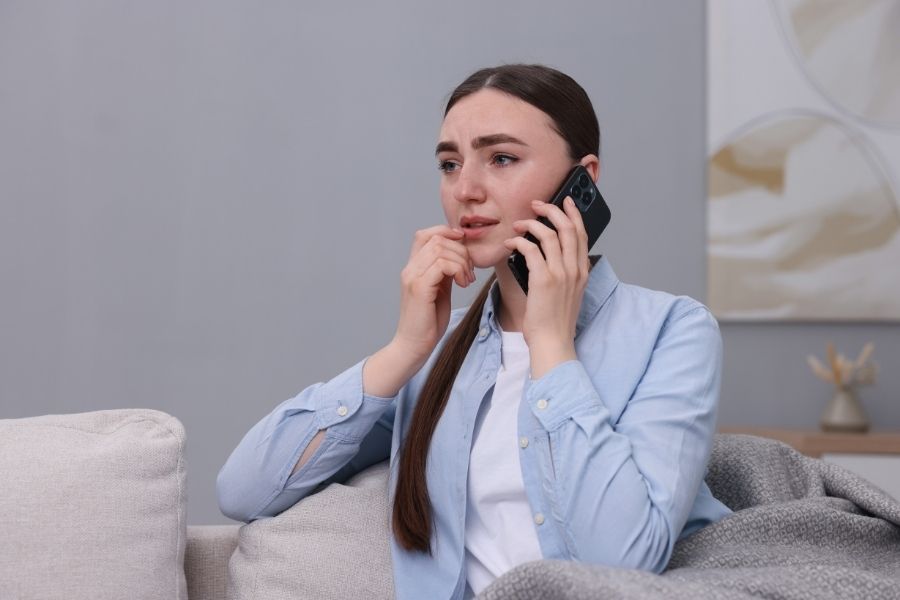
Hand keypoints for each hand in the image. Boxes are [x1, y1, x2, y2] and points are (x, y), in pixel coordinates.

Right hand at [392, 225, 475, 365]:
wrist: (414, 346)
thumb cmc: (428, 322)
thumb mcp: (440, 290)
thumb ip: (445, 272)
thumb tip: (459, 256)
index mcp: (414, 268)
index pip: (426, 234)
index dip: (447, 233)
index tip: (464, 248)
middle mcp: (410, 269)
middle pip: (437, 238)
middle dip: (461, 251)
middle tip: (469, 271)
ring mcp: (412, 277)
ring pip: (441, 249)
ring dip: (461, 262)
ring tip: (466, 280)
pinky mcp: (419, 287)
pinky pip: (442, 264)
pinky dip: (458, 270)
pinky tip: (462, 284)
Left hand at [503, 197, 589, 377]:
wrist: (553, 342)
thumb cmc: (555, 322)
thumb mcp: (567, 294)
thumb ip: (564, 274)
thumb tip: (547, 255)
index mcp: (582, 272)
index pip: (582, 234)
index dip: (573, 214)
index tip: (565, 202)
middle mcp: (575, 269)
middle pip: (568, 228)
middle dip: (552, 210)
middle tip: (536, 204)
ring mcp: (561, 274)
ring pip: (550, 234)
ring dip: (532, 224)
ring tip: (519, 223)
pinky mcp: (543, 279)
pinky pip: (531, 249)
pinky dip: (519, 241)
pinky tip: (510, 243)